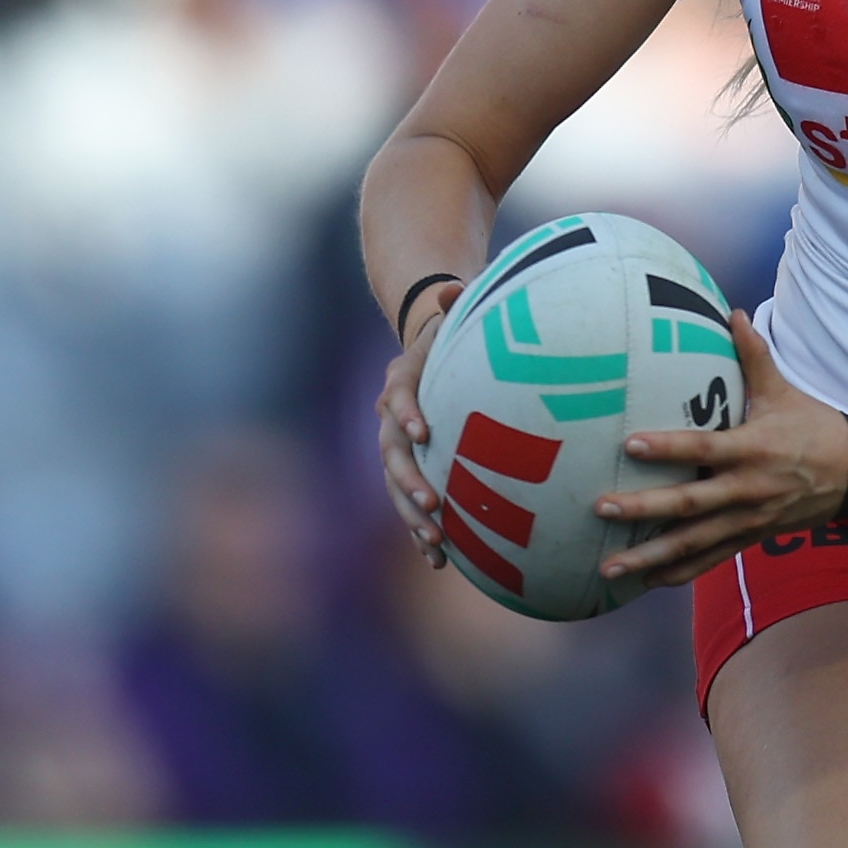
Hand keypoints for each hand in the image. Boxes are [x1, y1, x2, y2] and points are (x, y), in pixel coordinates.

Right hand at [375, 292, 461, 566]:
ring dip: (414, 517)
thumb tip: (453, 287)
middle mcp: (392, 415)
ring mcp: (398, 445)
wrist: (429, 347)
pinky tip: (440, 560)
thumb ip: (455, 301)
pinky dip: (422, 529)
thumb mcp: (455, 311)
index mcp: (403, 377)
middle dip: (410, 483)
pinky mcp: (411, 467)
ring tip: (436, 546)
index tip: (421, 434)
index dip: (405, 414)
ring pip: (397, 485)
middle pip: (391, 453)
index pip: (398, 395)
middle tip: (434, 506)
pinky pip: (411, 501)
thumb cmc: (452, 330)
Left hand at [597, 311, 847, 586]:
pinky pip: (710, 559)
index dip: (667, 447)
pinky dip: (678, 573)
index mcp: (752, 449)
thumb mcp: (782, 391)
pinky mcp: (750, 538)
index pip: (703, 449)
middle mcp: (747, 489)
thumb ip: (753, 355)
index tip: (629, 444)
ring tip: (609, 567)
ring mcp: (748, 520)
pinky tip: (645, 582)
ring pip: (694, 543)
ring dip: (650, 557)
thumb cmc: (811, 426)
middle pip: (689, 504)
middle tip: (602, 509)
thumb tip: (730, 311)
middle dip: (643, 509)